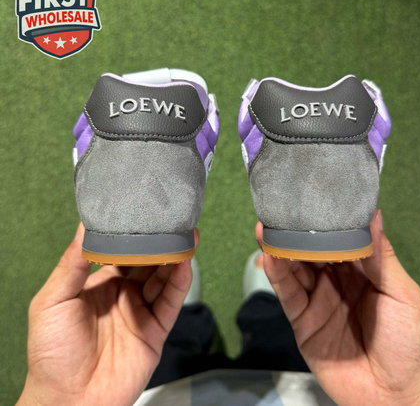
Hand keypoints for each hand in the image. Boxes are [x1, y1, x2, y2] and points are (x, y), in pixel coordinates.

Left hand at [18, 224, 194, 405]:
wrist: (69, 402)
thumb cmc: (52, 353)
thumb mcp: (52, 302)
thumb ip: (71, 265)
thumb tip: (84, 227)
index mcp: (99, 284)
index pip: (121, 252)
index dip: (133, 235)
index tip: (143, 215)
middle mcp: (123, 294)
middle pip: (147, 262)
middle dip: (159, 243)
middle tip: (171, 222)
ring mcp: (140, 312)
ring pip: (163, 279)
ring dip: (175, 259)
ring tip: (185, 237)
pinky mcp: (155, 331)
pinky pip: (171, 303)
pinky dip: (180, 284)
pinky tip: (185, 265)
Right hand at [259, 210, 419, 405]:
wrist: (391, 397)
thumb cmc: (406, 343)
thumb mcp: (401, 294)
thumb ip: (382, 256)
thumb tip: (373, 214)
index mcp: (361, 272)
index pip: (339, 241)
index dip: (326, 223)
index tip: (313, 202)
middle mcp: (335, 282)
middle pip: (312, 252)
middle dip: (297, 233)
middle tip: (281, 211)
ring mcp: (317, 300)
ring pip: (295, 269)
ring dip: (281, 249)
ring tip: (267, 228)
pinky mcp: (302, 320)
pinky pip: (287, 294)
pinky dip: (276, 275)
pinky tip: (268, 257)